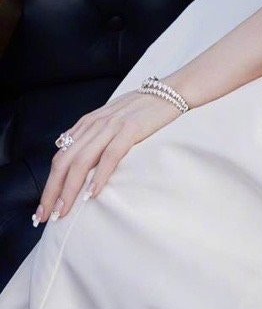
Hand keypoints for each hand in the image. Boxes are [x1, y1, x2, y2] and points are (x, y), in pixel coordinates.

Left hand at [34, 90, 182, 223]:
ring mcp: (112, 126)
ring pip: (82, 161)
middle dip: (53, 192)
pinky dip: (99, 176)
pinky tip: (93, 193)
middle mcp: (95, 124)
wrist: (171, 91)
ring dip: (70, 190)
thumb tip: (70, 153)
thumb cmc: (142, 109)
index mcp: (88, 123)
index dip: (49, 185)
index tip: (43, 209)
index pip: (60, 157)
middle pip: (65, 162)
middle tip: (45, 217)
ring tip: (64, 211)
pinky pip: (110, 155)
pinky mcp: (131, 129)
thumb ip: (91, 133)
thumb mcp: (110, 117)